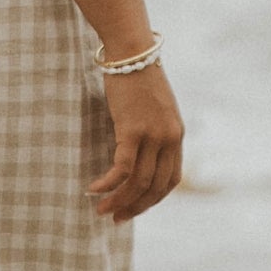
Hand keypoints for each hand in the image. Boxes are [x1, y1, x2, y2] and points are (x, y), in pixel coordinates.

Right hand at [91, 59, 184, 223]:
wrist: (132, 52)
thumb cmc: (138, 78)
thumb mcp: (155, 109)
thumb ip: (153, 132)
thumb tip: (138, 155)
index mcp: (177, 135)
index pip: (170, 180)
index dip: (153, 200)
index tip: (134, 208)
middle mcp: (170, 138)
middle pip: (155, 187)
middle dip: (135, 207)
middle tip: (115, 218)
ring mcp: (153, 135)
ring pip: (138, 182)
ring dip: (119, 200)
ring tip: (101, 209)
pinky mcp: (133, 129)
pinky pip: (122, 168)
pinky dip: (108, 183)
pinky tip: (93, 189)